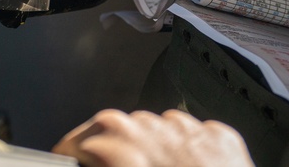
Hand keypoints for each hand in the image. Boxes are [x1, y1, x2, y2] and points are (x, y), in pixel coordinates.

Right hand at [51, 109, 253, 166]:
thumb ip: (107, 162)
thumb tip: (93, 160)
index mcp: (125, 148)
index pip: (82, 140)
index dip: (71, 151)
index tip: (68, 157)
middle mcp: (156, 131)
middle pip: (116, 126)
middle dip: (106, 144)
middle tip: (105, 161)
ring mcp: (191, 129)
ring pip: (154, 125)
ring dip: (145, 143)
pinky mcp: (220, 135)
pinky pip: (191, 132)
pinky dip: (183, 147)